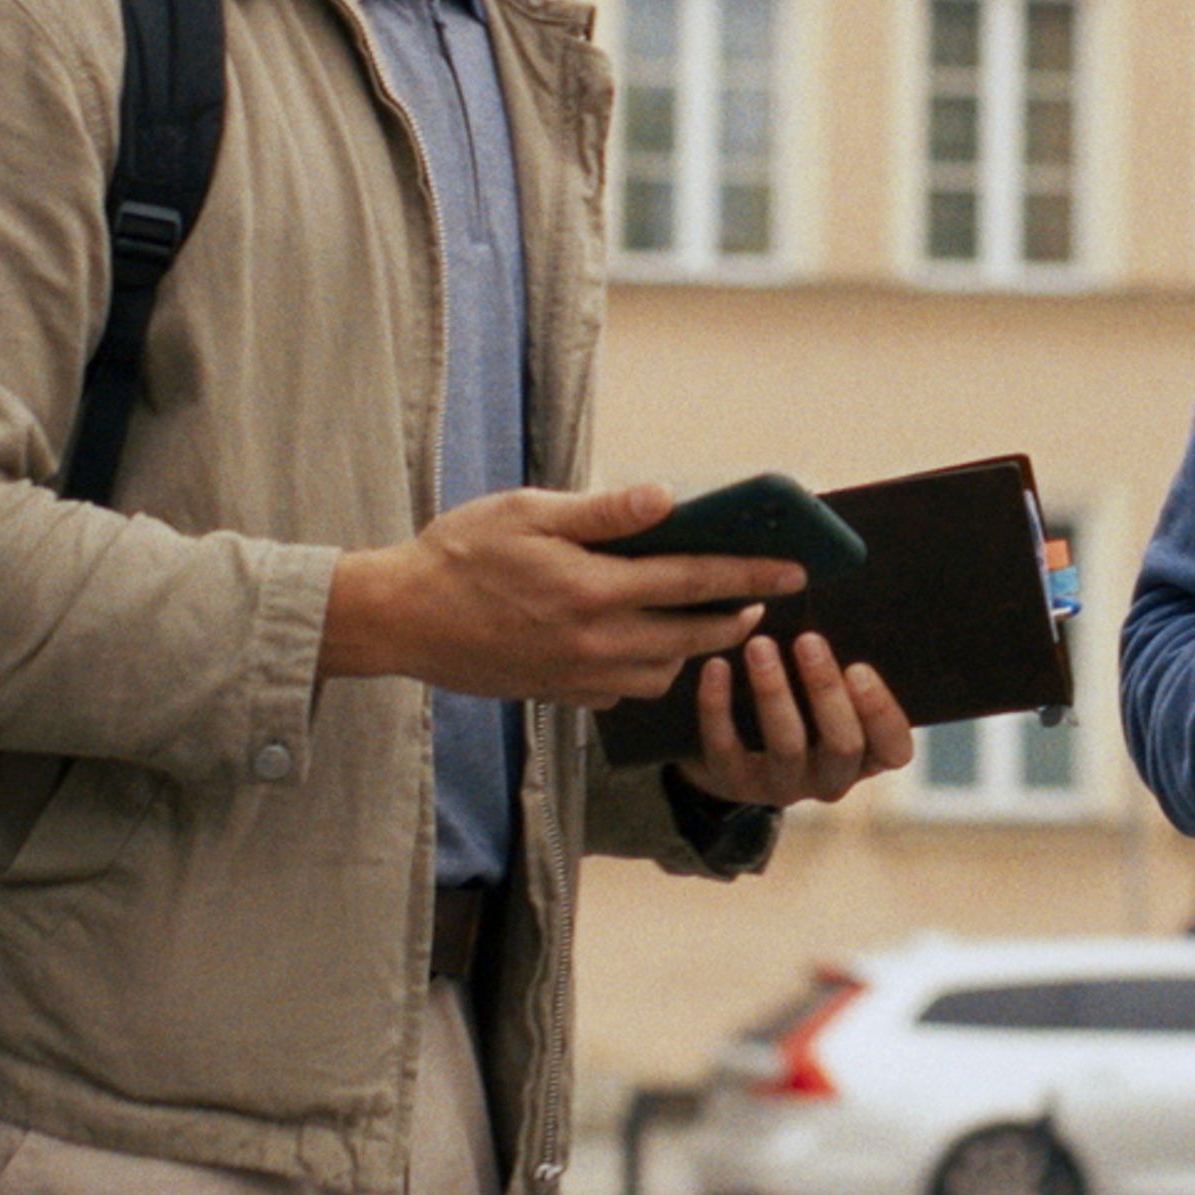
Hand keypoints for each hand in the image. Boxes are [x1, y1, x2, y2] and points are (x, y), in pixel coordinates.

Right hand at [319, 483, 807, 707]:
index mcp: (593, 589)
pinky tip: (645, 643)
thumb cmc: (461, 554)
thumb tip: (670, 498)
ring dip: (694, 648)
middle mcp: (595, 641)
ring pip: (664, 671)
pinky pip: (626, 689)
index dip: (752, 575)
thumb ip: (605, 513)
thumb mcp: (529, 513)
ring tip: (705, 618)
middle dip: (737, 617)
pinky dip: (650, 669)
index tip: (794, 568)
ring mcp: (579, 676)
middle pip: (693, 636)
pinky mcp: (561, 695)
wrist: (400, 619)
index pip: (695, 581)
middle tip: (761, 599)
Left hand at [674, 630, 912, 807]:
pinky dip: (719, 705)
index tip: (859, 666)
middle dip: (826, 689)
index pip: (894, 749)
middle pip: (843, 744)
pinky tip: (715, 665)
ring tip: (759, 645)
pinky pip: (726, 747)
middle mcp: (830, 778)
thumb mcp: (832, 690)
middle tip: (808, 639)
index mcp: (867, 755)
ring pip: (787, 745)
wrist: (737, 749)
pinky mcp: (734, 782)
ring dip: (774, 691)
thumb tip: (844, 599)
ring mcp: (783, 785)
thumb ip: (845, 663)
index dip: (881, 712)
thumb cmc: (803, 702)